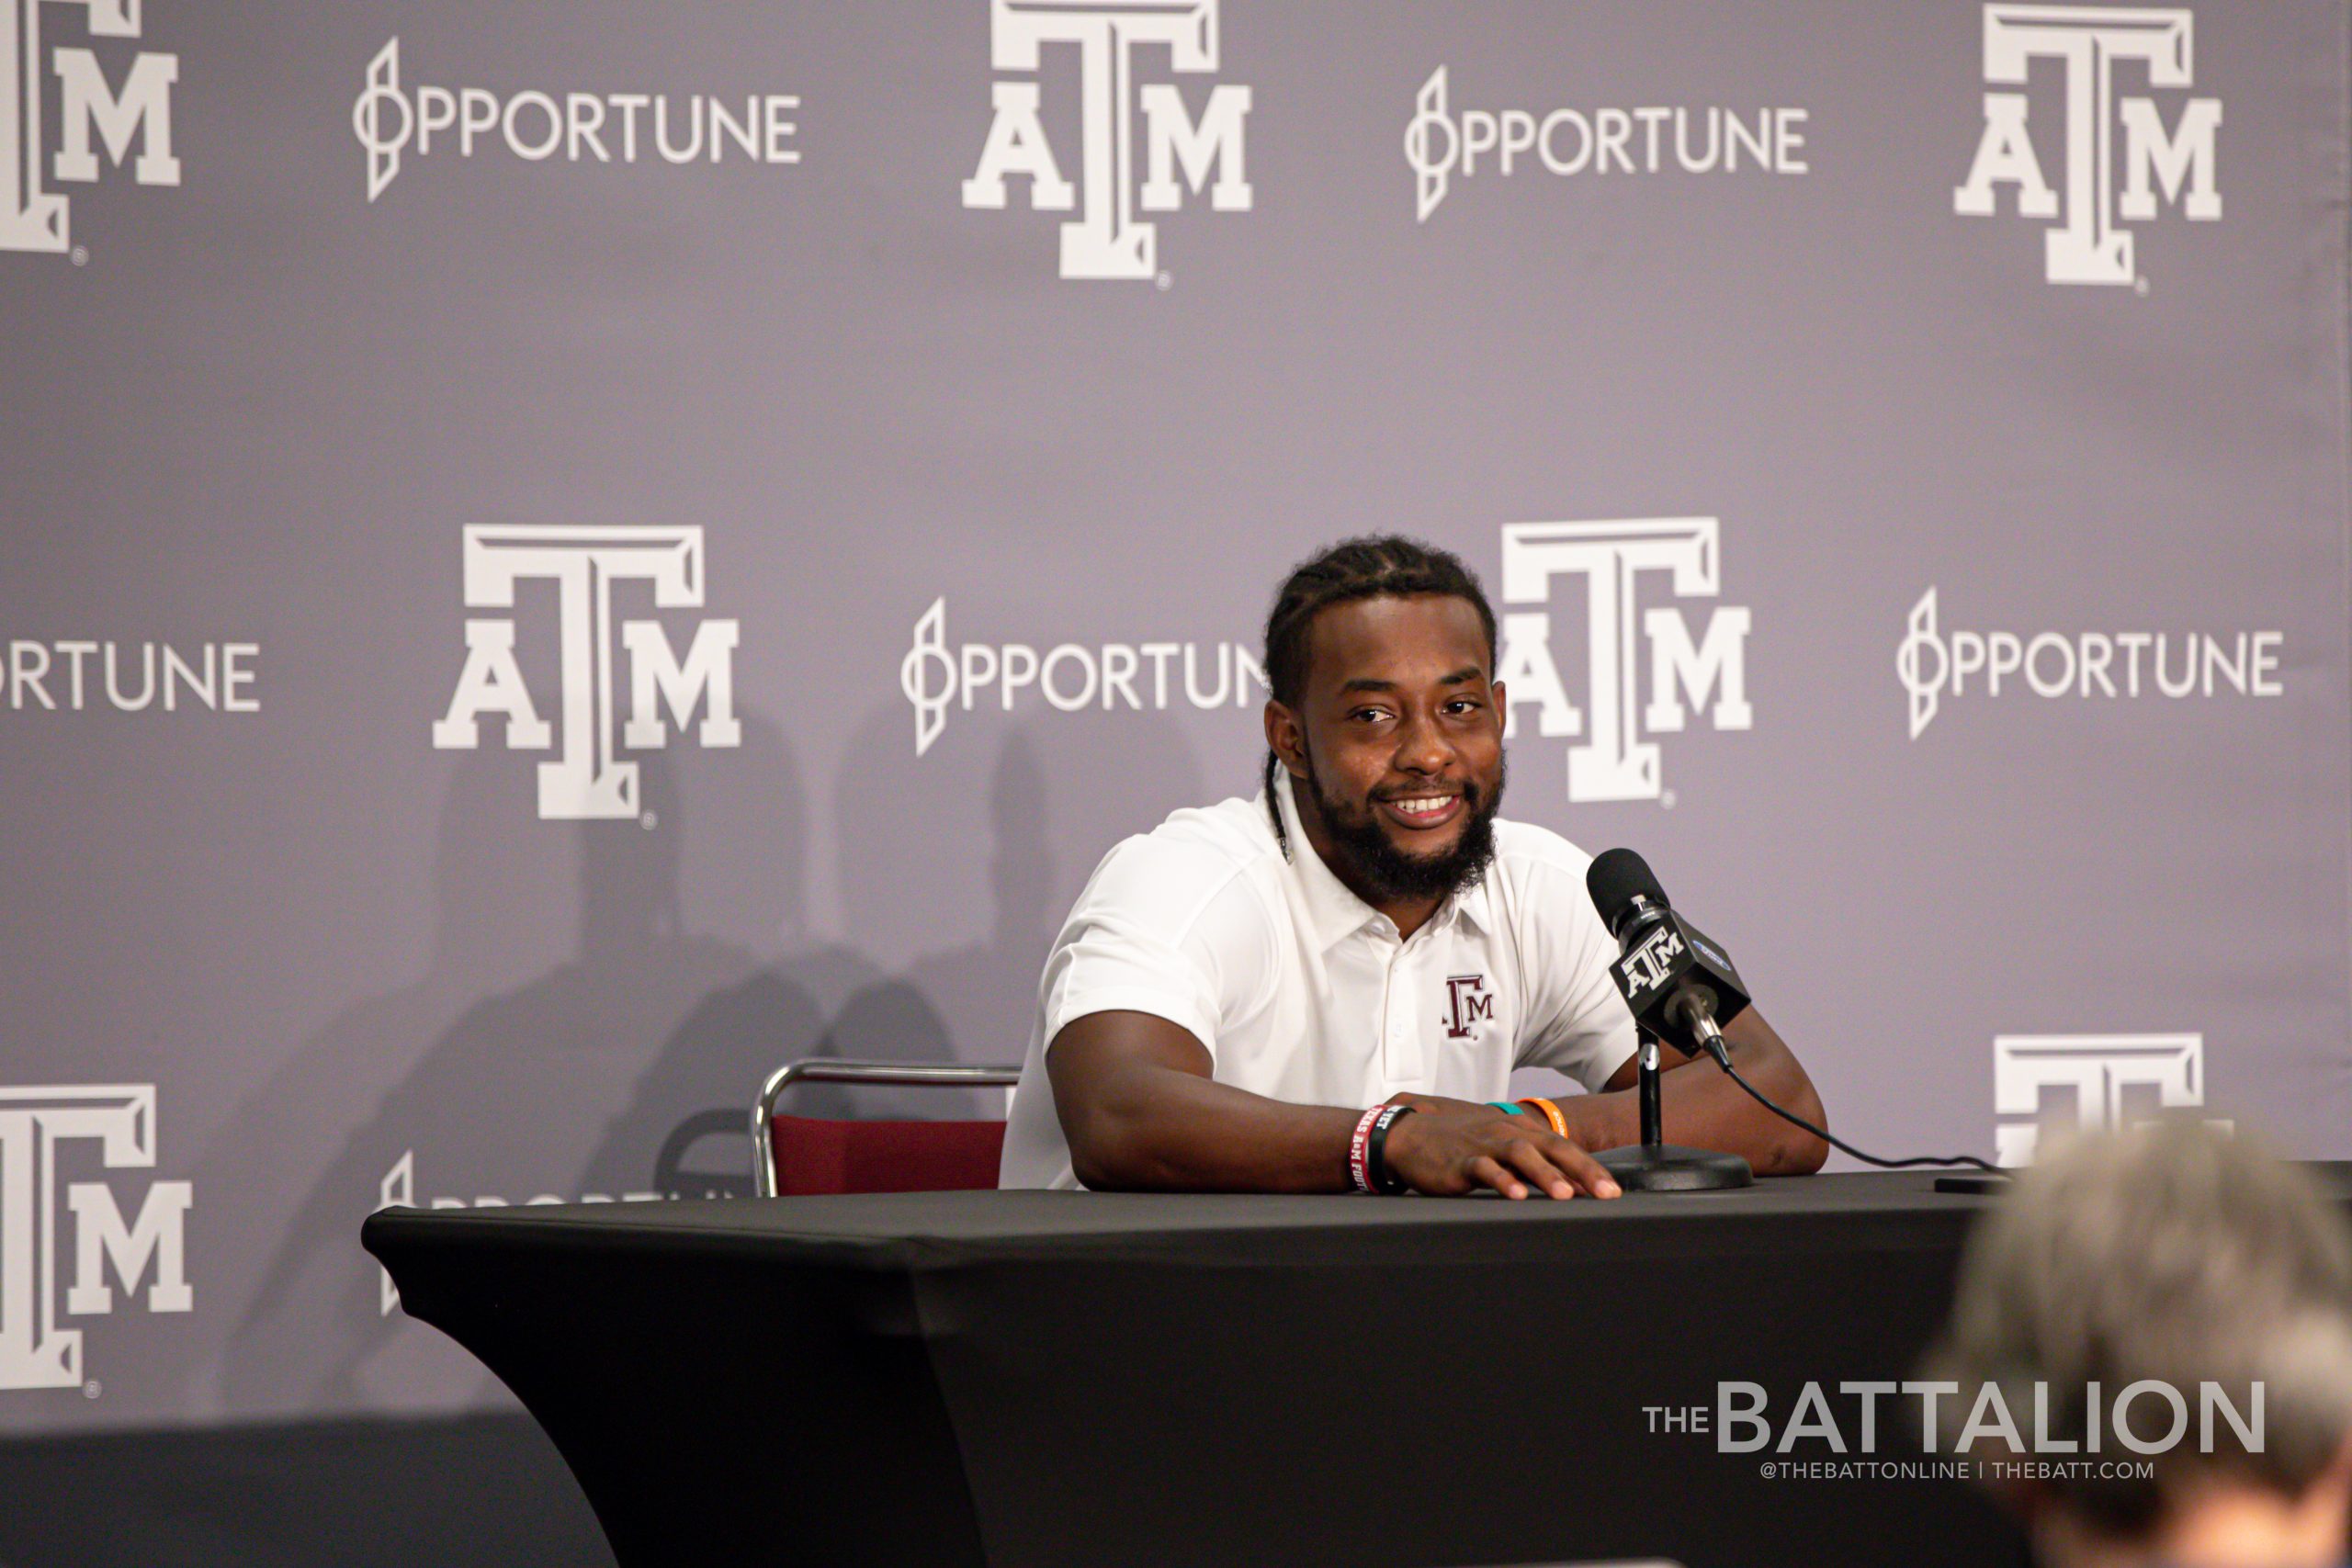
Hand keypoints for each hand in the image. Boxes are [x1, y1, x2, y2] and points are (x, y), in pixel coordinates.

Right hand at [1378, 1099, 1621, 1199]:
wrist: (1410, 1133)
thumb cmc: (1458, 1141)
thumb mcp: (1497, 1145)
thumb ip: (1530, 1161)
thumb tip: (1566, 1185)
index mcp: (1519, 1130)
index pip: (1563, 1146)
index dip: (1589, 1168)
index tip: (1612, 1191)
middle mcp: (1506, 1133)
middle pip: (1552, 1147)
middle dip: (1582, 1170)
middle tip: (1605, 1193)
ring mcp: (1484, 1144)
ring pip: (1522, 1154)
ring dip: (1545, 1174)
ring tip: (1565, 1194)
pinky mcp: (1461, 1159)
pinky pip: (1484, 1168)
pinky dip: (1501, 1180)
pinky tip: (1515, 1194)